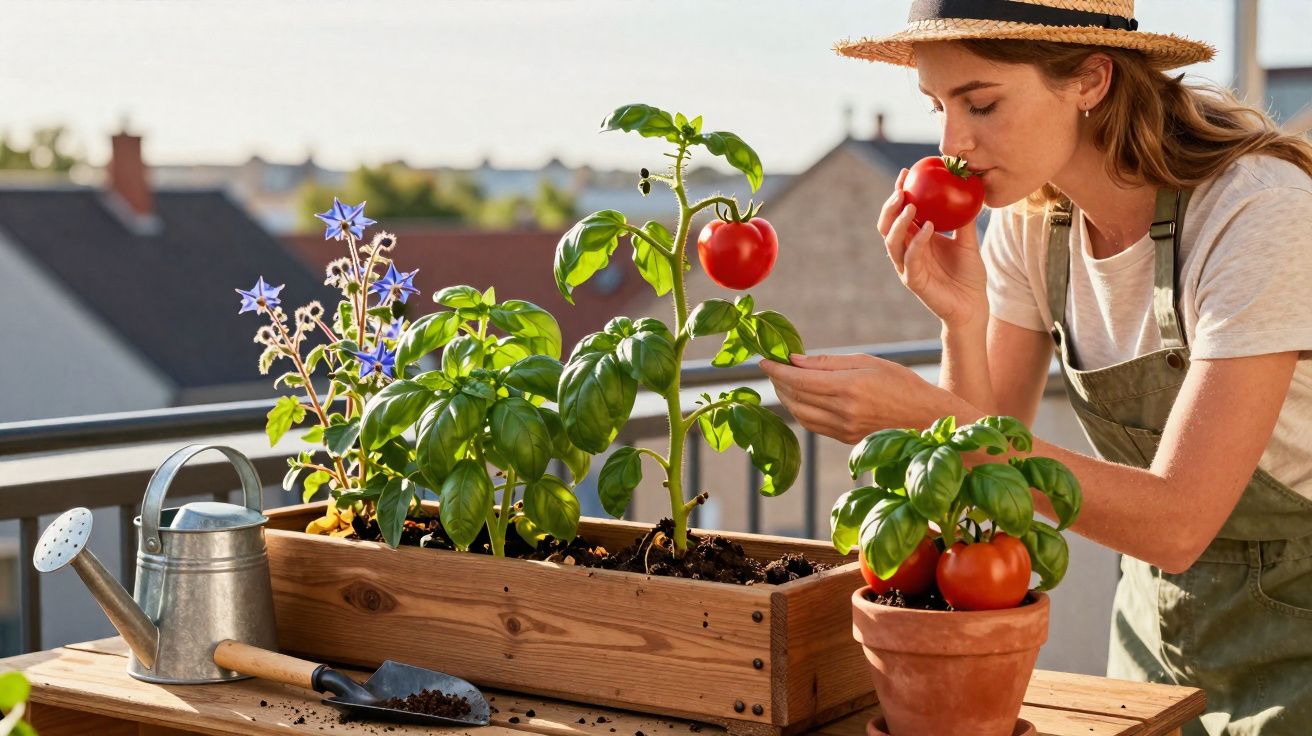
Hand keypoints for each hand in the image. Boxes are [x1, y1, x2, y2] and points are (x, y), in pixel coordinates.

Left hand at [757, 353, 974, 444]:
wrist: (927, 419)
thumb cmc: (901, 383)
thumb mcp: (868, 362)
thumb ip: (829, 362)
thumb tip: (795, 360)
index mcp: (849, 387)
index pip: (800, 378)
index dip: (777, 369)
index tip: (763, 360)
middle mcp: (843, 411)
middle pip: (796, 396)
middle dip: (778, 381)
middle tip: (771, 367)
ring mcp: (843, 429)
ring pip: (800, 414)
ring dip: (786, 398)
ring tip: (782, 382)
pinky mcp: (845, 440)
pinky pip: (813, 425)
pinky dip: (800, 411)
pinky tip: (799, 399)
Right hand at [878, 168, 989, 329]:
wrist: (973, 306)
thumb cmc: (969, 276)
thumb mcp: (968, 243)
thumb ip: (964, 220)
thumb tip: (969, 191)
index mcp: (916, 240)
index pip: (901, 213)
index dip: (899, 192)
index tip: (907, 172)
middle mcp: (907, 251)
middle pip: (887, 225)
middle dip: (890, 206)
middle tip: (901, 189)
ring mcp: (907, 266)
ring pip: (891, 241)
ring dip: (898, 222)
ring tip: (910, 205)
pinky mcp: (913, 281)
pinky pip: (910, 258)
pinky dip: (917, 242)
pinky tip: (928, 228)